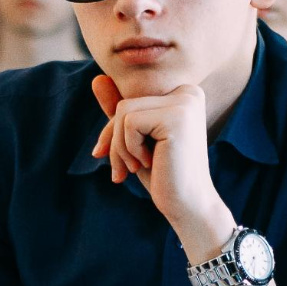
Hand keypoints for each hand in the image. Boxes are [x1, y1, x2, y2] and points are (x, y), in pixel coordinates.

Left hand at [90, 75, 232, 255]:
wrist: (188, 206)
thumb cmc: (163, 175)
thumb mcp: (135, 140)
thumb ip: (119, 111)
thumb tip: (98, 79)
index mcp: (183, 94)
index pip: (130, 100)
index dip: (115, 131)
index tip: (113, 158)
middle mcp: (188, 92)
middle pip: (124, 104)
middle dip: (114, 140)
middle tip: (122, 171)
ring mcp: (185, 103)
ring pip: (123, 112)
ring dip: (120, 147)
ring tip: (136, 168)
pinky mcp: (176, 117)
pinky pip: (129, 123)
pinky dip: (129, 148)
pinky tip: (149, 163)